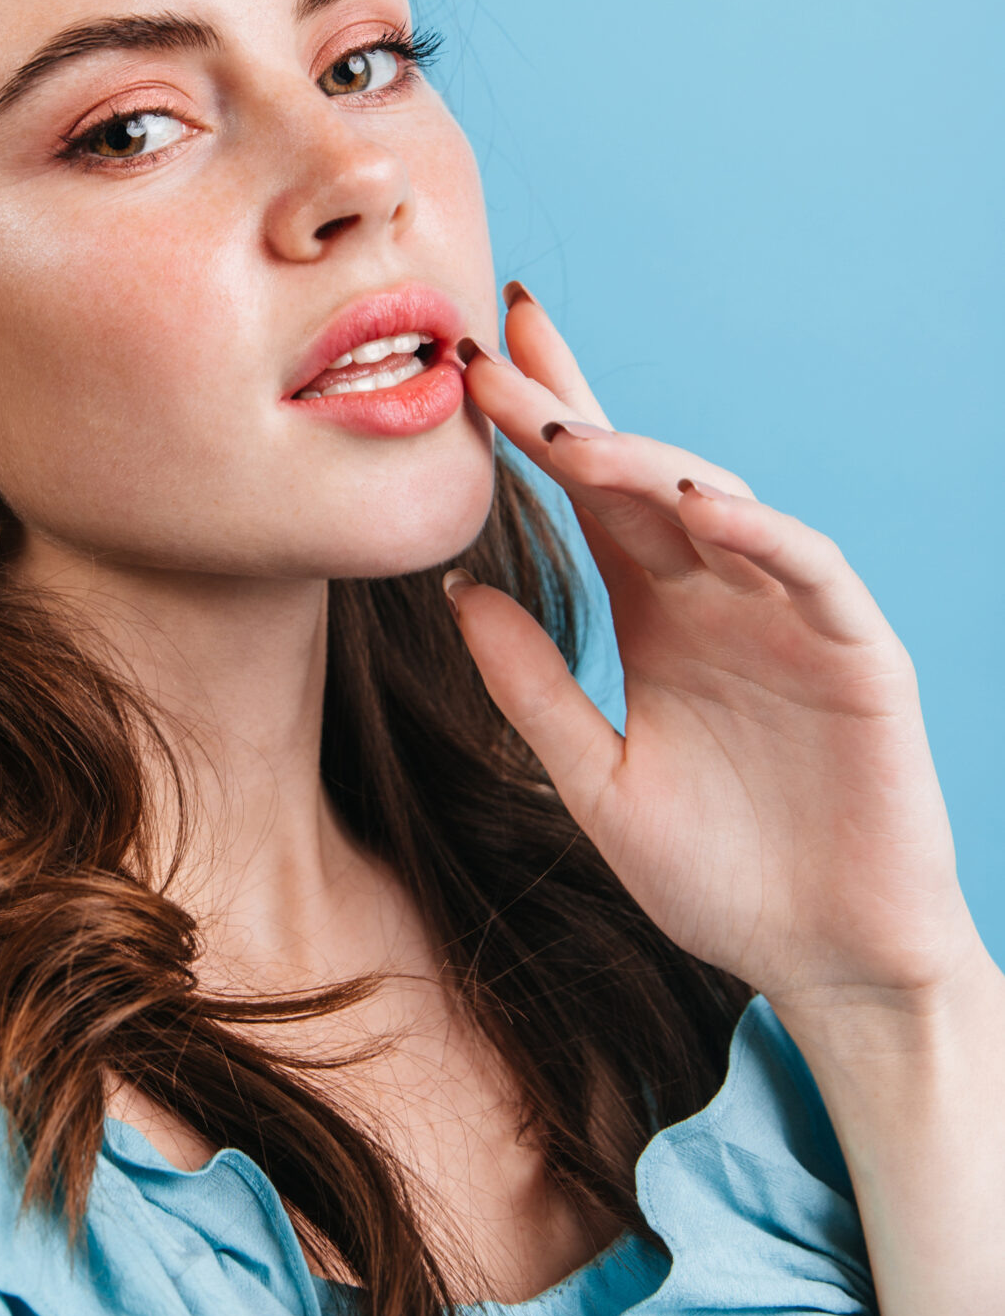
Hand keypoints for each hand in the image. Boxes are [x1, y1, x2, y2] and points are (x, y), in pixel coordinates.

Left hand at [445, 287, 978, 1016]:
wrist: (826, 964)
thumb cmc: (719, 879)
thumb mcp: (597, 781)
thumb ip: (532, 687)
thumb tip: (454, 588)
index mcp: (658, 613)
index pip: (589, 495)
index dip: (536, 422)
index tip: (467, 357)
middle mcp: (720, 594)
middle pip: (638, 475)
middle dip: (566, 410)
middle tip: (491, 352)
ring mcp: (791, 616)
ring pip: (719, 503)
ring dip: (644, 462)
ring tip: (565, 434)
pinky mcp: (860, 653)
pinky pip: (811, 570)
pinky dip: (759, 530)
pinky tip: (698, 505)